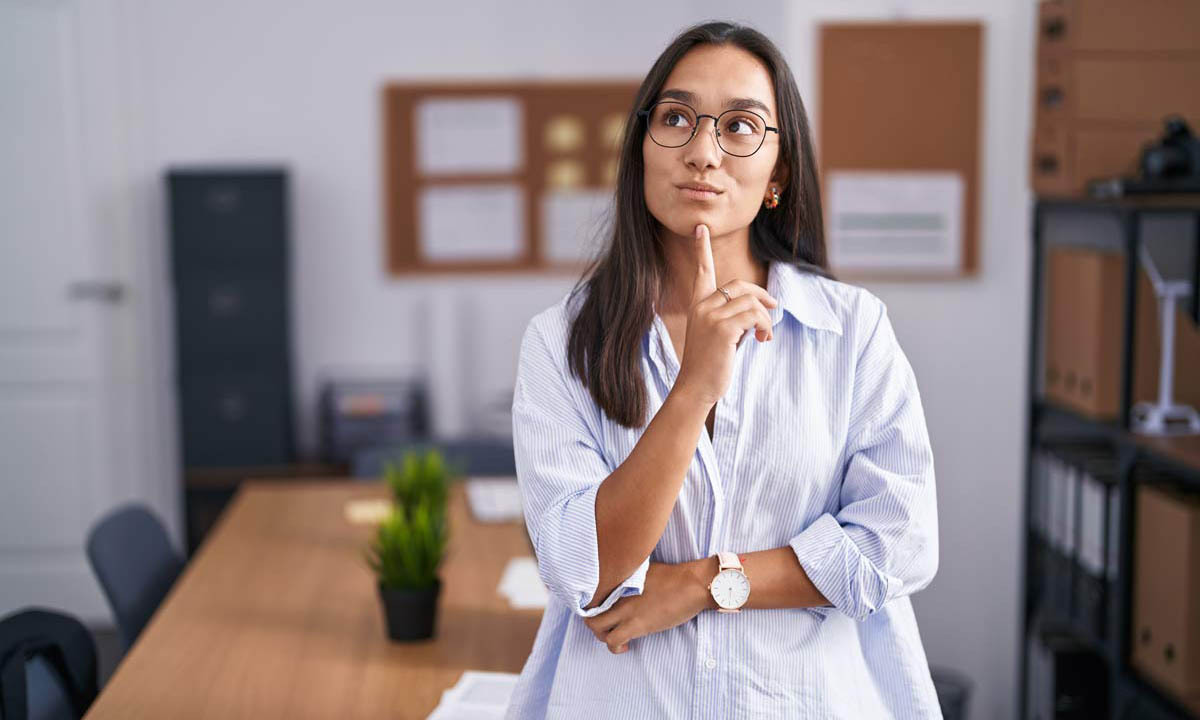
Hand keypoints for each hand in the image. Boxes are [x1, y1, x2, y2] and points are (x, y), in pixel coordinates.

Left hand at [583, 560, 712, 653]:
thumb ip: (630, 577)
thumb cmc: (674, 576)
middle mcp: (617, 593)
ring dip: (602, 635)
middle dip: (593, 621)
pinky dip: (615, 647)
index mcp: (618, 579)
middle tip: (606, 626)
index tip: (601, 610)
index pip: (590, 591)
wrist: (692, 584)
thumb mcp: (644, 569)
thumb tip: (626, 584)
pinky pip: (612, 641)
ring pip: (595, 627)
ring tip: (615, 636)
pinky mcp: (636, 624)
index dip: (592, 604)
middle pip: (587, 609)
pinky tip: (626, 645)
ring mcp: (625, 609)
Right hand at [673, 224, 777, 407]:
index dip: (701, 249)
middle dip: (762, 296)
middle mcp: (702, 306)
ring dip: (766, 318)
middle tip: (774, 309)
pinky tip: (762, 339)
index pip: (702, 271)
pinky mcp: (723, 328)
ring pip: (752, 301)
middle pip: (741, 285)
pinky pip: (755, 315)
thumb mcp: (718, 334)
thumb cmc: (709, 364)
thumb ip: (731, 316)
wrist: (695, 387)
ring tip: (764, 335)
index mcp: (698, 305)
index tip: (700, 228)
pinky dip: (765, 325)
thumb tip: (760, 308)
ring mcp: (711, 316)